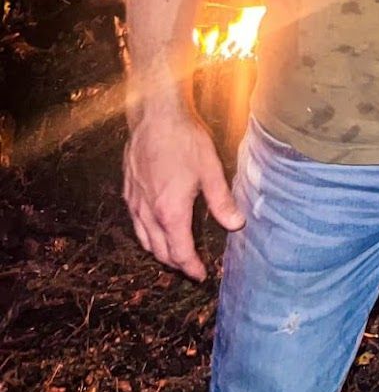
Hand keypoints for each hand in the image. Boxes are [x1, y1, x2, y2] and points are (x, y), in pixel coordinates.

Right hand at [123, 110, 244, 278]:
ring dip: (160, 251)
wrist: (155, 116)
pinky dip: (146, 234)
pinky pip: (135, 224)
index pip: (180, 253)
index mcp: (170, 212)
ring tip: (174, 252)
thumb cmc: (184, 140)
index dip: (191, 267)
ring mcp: (134, 203)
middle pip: (160, 251)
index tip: (201, 275)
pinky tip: (155, 227)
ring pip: (144, 240)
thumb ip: (222, 201)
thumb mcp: (210, 169)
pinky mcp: (128, 191)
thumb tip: (236, 224)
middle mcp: (148, 213)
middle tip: (191, 266)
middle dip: (176, 263)